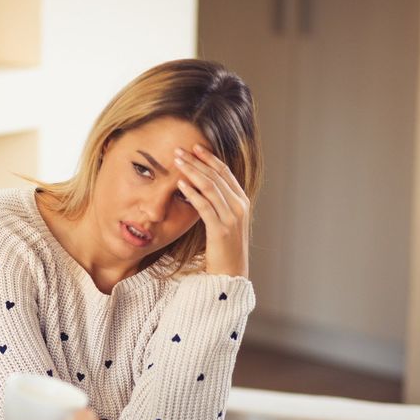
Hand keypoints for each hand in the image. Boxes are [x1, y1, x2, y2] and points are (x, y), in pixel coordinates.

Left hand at [173, 144, 250, 277]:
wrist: (231, 273)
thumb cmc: (224, 247)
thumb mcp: (224, 220)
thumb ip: (218, 203)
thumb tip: (200, 185)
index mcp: (242, 201)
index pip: (225, 172)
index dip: (209, 158)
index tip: (194, 147)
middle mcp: (240, 206)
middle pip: (216, 176)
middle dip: (197, 161)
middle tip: (180, 150)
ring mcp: (232, 217)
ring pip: (210, 187)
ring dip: (192, 172)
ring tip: (177, 162)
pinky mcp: (220, 229)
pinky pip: (204, 206)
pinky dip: (192, 193)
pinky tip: (180, 184)